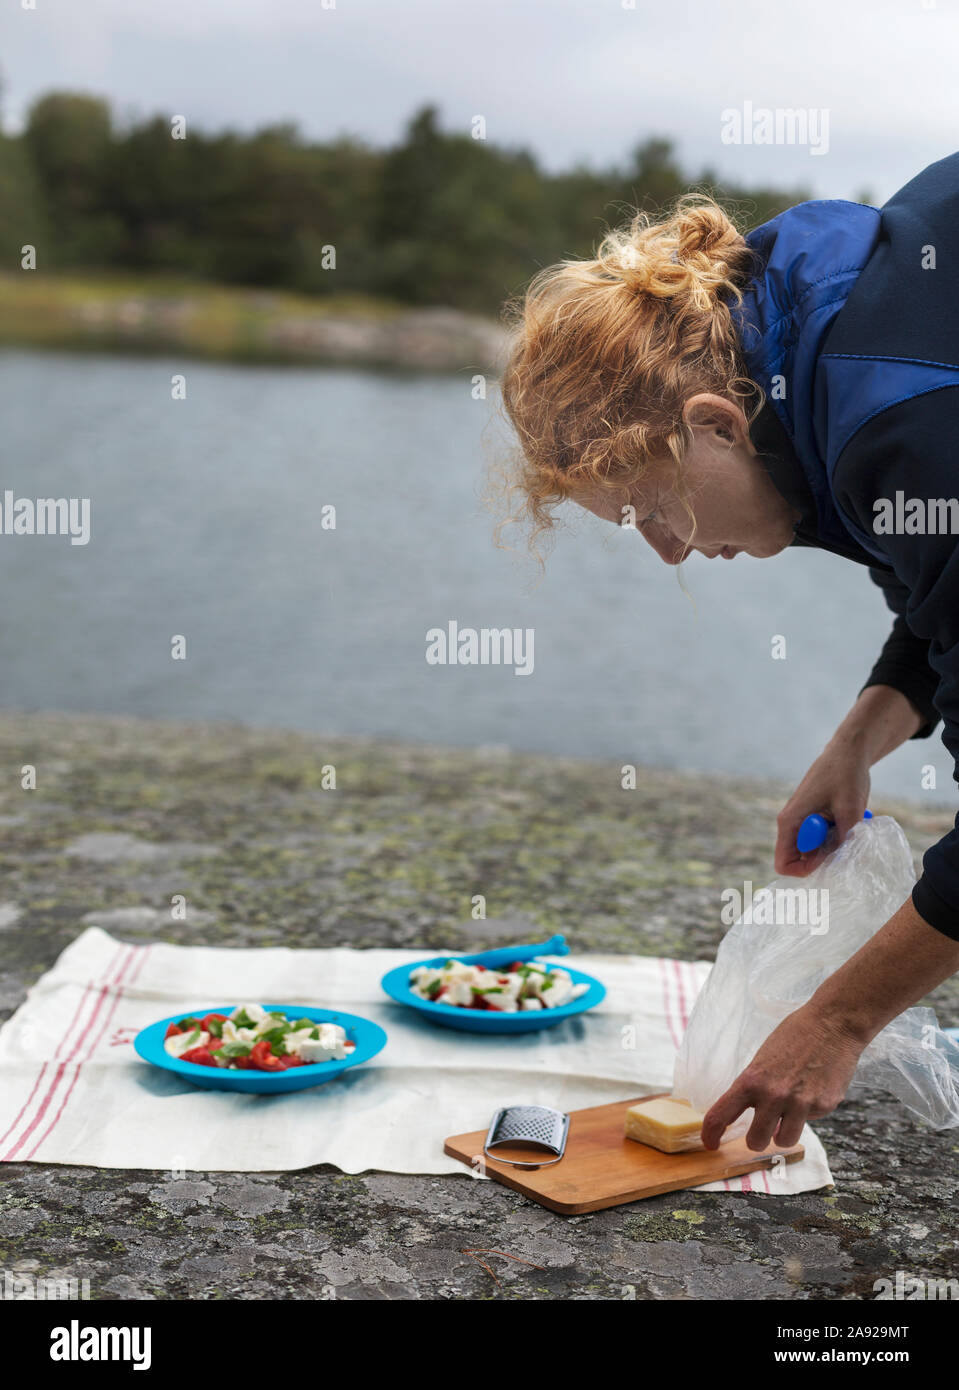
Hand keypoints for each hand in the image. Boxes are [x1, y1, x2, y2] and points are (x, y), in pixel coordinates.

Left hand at [700, 1004, 864, 1150]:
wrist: (832, 1024)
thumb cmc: (795, 1036)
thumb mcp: (763, 1059)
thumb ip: (756, 1088)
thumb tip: (754, 1114)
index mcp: (751, 1080)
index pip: (720, 1116)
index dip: (711, 1135)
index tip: (711, 1144)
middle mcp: (773, 1095)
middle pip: (755, 1142)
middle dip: (757, 1140)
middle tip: (761, 1130)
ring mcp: (800, 1103)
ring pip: (784, 1142)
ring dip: (783, 1133)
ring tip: (788, 1117)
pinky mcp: (824, 1106)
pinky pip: (810, 1121)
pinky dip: (808, 1112)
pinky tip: (814, 1088)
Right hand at [774, 743, 869, 877]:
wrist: (849, 751)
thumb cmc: (845, 775)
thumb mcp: (849, 810)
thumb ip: (843, 840)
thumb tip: (844, 865)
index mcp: (789, 821)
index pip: (784, 864)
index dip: (806, 871)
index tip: (830, 860)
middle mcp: (792, 824)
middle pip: (801, 860)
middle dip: (824, 860)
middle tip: (846, 844)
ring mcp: (804, 821)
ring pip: (815, 850)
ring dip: (834, 847)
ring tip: (850, 827)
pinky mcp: (816, 818)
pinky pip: (823, 839)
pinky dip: (839, 836)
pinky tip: (851, 819)